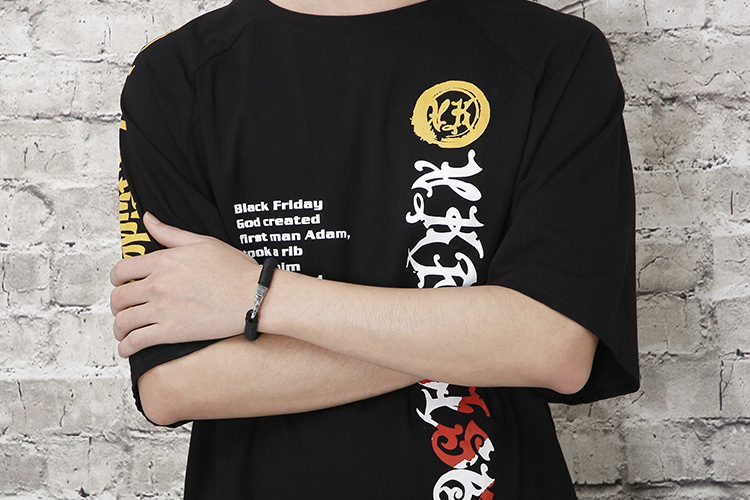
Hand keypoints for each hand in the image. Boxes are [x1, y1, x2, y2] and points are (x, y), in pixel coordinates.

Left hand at [110, 212, 259, 357]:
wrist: (253, 297)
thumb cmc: (235, 270)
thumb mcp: (203, 242)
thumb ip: (170, 233)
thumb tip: (148, 219)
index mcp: (163, 261)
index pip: (122, 270)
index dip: (116, 279)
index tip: (120, 284)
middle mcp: (158, 285)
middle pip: (118, 298)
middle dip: (118, 305)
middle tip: (124, 309)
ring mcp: (163, 309)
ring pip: (123, 321)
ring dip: (119, 328)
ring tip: (124, 331)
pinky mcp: (172, 332)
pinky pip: (136, 342)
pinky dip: (126, 347)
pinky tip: (128, 348)